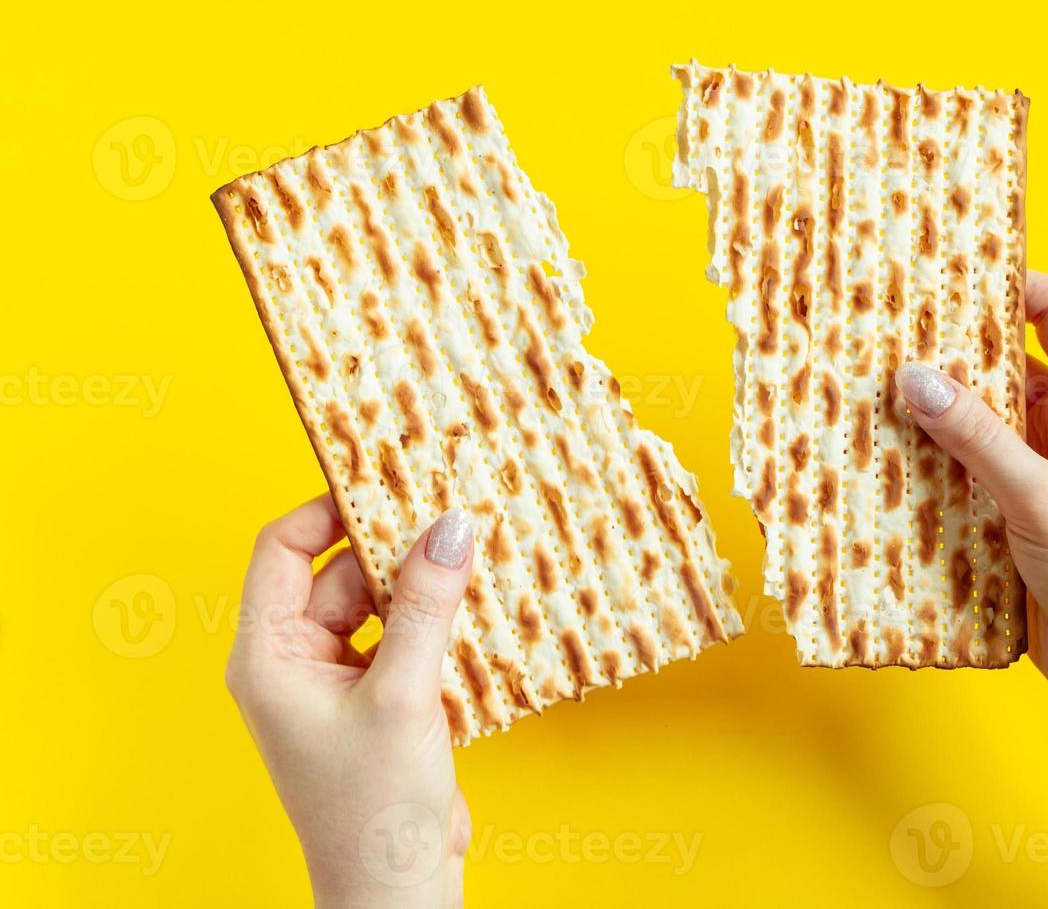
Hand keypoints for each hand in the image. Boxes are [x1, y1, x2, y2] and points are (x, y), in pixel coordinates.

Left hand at [225, 496, 474, 907]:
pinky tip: (480, 606)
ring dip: (423, 584)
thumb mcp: (405, 694)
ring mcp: (337, 682)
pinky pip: (404, 637)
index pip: (283, 550)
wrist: (397, 890)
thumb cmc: (374, 809)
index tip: (384, 477)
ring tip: (474, 554)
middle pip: (340, 572)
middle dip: (395, 546)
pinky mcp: (378, 700)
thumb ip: (429, 605)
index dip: (328, 508)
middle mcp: (295, 662)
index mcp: (269, 656)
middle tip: (452, 514)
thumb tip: (452, 526)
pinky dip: (438, 621)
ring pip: (380, 603)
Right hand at [897, 270, 1047, 702]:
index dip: (1012, 281)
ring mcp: (1039, 474)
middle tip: (883, 333)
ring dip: (932, 414)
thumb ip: (976, 435)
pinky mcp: (1011, 518)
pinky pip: (963, 475)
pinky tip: (880, 463)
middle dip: (949, 350)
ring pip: (977, 423)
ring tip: (866, 393)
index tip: (947, 272)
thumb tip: (914, 375)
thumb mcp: (1038, 496)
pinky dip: (928, 467)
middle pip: (1004, 365)